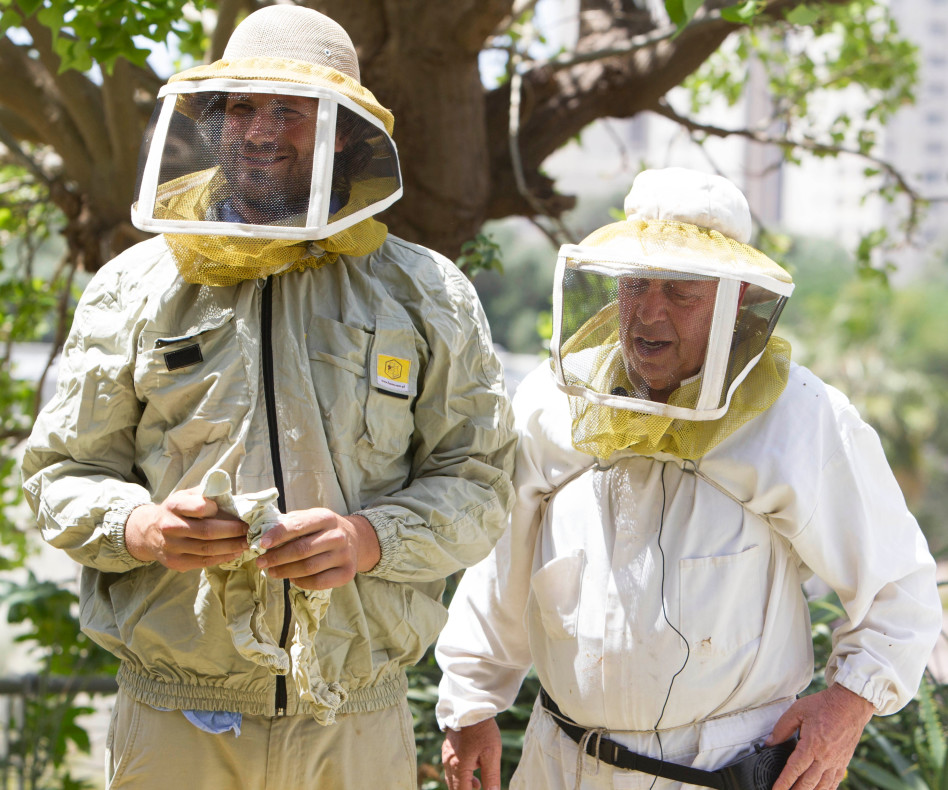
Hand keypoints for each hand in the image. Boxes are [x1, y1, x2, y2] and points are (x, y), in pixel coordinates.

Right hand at [125, 489, 247, 569]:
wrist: (147, 532)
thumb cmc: (176, 510)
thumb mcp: (185, 495)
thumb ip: (206, 494)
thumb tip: (233, 498)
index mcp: (174, 506)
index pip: (199, 507)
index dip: (218, 509)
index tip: (233, 510)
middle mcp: (170, 526)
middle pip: (207, 531)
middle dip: (233, 531)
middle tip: (250, 530)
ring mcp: (171, 547)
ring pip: (207, 549)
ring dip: (231, 546)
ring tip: (247, 542)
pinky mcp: (175, 563)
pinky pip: (203, 562)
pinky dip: (222, 557)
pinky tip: (235, 552)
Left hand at [253, 509, 380, 589]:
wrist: (355, 539)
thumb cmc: (323, 529)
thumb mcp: (311, 518)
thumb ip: (290, 523)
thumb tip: (263, 531)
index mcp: (326, 518)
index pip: (298, 526)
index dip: (278, 535)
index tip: (262, 544)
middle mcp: (337, 535)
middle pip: (302, 550)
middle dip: (277, 557)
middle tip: (261, 562)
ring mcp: (344, 555)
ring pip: (308, 567)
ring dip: (285, 571)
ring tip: (272, 572)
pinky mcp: (347, 572)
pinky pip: (319, 582)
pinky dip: (301, 582)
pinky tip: (292, 578)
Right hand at [442, 718, 502, 789]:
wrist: (470, 706)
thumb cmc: (482, 730)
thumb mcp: (491, 754)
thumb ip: (491, 777)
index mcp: (459, 767)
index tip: (479, 789)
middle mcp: (448, 763)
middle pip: (454, 788)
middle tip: (479, 787)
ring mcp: (446, 755)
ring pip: (451, 778)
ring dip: (463, 784)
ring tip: (477, 782)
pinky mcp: (447, 748)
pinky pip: (450, 768)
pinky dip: (459, 773)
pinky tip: (472, 767)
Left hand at [768, 683, 874, 789]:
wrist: (851, 704)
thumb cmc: (824, 705)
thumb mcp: (797, 711)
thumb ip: (782, 728)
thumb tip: (770, 742)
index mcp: (812, 745)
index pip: (794, 769)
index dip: (784, 782)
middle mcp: (825, 757)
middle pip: (808, 782)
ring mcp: (837, 761)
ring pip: (822, 786)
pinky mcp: (844, 761)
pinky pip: (835, 781)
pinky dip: (827, 789)